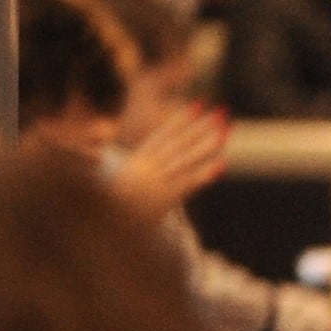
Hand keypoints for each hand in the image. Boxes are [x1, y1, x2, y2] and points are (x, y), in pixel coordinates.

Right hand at [117, 99, 231, 216]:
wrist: (105, 225)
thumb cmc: (115, 202)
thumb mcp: (123, 178)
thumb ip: (144, 165)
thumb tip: (161, 150)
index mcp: (138, 159)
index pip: (164, 135)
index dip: (181, 119)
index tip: (199, 105)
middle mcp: (148, 167)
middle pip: (179, 143)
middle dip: (201, 126)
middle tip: (221, 112)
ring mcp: (156, 182)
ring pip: (186, 159)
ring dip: (206, 145)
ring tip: (225, 132)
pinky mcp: (165, 200)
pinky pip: (188, 184)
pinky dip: (204, 174)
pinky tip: (222, 164)